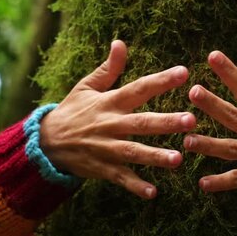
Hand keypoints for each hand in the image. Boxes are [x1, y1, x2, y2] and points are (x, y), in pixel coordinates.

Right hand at [40, 40, 195, 198]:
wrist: (45, 143)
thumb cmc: (72, 112)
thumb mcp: (86, 87)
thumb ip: (109, 68)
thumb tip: (120, 42)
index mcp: (109, 102)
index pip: (139, 88)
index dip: (161, 80)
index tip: (185, 73)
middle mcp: (110, 125)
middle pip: (141, 122)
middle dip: (166, 122)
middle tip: (191, 120)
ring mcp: (106, 148)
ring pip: (133, 152)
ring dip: (155, 156)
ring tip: (178, 159)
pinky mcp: (103, 169)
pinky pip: (121, 178)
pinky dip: (135, 186)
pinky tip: (153, 193)